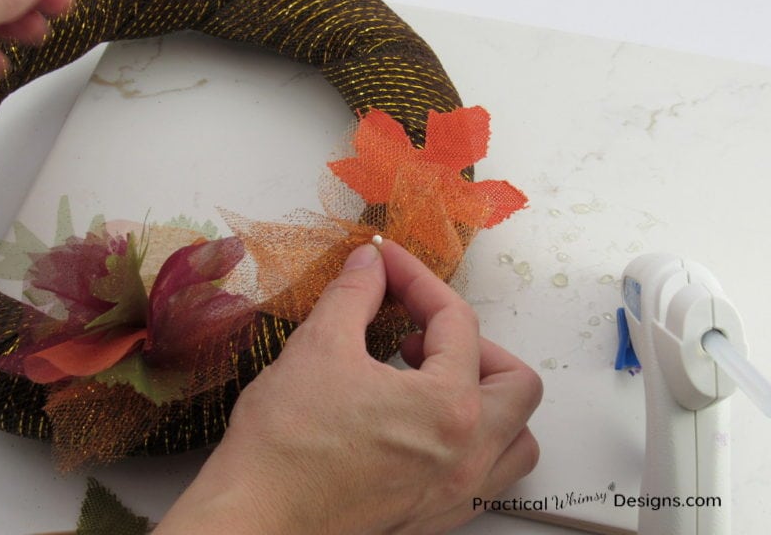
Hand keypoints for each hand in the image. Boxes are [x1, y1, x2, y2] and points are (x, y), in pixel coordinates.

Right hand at [156, 240, 541, 534]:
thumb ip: (355, 293)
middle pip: (516, 383)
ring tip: (434, 379)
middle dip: (474, 343)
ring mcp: (456, 494)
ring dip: (489, 398)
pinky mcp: (434, 518)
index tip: (387, 263)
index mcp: (449, 408)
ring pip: (516, 438)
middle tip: (422, 332)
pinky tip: (424, 425)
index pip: (457, 322)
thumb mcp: (319, 346)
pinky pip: (488, 477)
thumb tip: (371, 262)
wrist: (255, 519)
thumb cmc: (286, 441)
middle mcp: (468, 456)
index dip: (418, 279)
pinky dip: (474, 441)